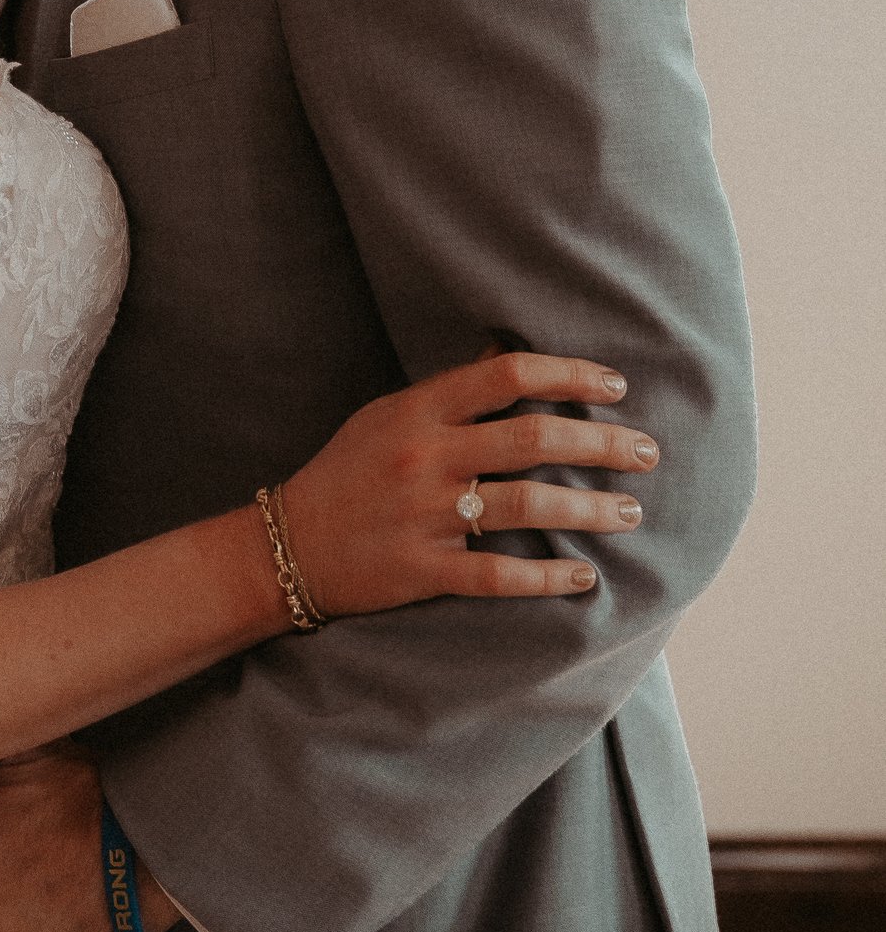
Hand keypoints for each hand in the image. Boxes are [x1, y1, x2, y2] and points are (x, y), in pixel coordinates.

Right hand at [277, 351, 658, 619]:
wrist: (284, 546)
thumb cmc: (345, 474)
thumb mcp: (386, 416)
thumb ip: (448, 392)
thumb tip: (507, 353)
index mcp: (416, 412)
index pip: (505, 375)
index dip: (568, 375)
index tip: (614, 385)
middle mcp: (424, 457)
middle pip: (531, 440)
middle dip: (602, 445)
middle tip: (648, 452)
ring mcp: (423, 516)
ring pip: (526, 507)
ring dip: (590, 509)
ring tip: (632, 512)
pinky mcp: (422, 570)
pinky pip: (497, 576)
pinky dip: (547, 578)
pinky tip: (585, 576)